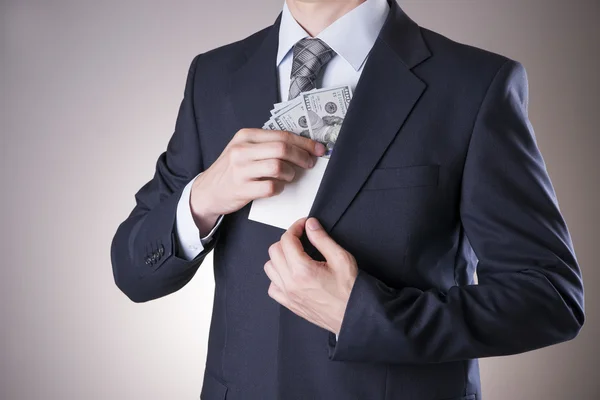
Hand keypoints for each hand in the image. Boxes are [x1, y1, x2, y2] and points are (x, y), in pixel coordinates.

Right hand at [190, 129, 325, 233]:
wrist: (207, 191)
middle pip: (283, 149)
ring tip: (289, 177)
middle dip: (302, 157)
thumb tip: (301, 146)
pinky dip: (279, 188)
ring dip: (291, 174)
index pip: (282, 135)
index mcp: (245, 136)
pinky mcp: (242, 188)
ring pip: (278, 167)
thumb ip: (267, 145)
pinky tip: (277, 188)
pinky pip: (271, 187)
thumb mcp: (244, 149)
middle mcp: (242, 150)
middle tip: (310, 164)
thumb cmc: (231, 170)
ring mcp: (241, 169)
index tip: (319, 149)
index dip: (305, 142)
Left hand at [264, 217, 357, 334]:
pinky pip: (273, 287)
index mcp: (302, 270)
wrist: (354, 315)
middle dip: (287, 240)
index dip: (295, 227)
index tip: (304, 225)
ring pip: (270, 268)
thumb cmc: (351, 292)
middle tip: (301, 238)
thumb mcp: (341, 259)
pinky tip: (290, 274)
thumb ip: (322, 239)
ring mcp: (288, 295)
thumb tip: (311, 226)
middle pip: (274, 251)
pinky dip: (278, 277)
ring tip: (295, 254)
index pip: (287, 240)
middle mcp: (291, 283)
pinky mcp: (289, 304)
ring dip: (280, 257)